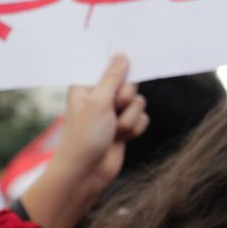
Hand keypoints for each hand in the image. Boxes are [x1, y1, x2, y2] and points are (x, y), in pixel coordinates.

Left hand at [20, 54, 149, 227]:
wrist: (87, 172)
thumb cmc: (84, 137)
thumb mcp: (98, 102)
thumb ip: (112, 77)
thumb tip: (122, 55)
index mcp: (87, 86)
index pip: (109, 66)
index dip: (120, 67)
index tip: (130, 61)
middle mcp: (100, 97)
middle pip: (129, 84)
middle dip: (126, 98)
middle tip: (115, 107)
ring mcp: (113, 113)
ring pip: (139, 103)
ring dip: (130, 118)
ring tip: (114, 130)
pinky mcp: (124, 127)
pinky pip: (143, 119)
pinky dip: (135, 129)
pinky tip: (122, 138)